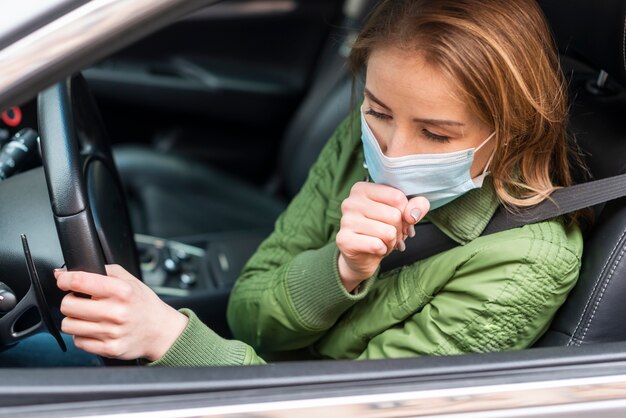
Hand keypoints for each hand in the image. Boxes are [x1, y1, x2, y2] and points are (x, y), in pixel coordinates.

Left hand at [54, 264, 187, 361]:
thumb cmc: (142, 303)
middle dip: (70, 301)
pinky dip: (83, 335)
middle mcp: (116, 312)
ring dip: (74, 320)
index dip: (65, 279)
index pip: (79, 281)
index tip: (64, 281)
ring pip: (68, 325)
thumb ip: (101, 271)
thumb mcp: (129, 280)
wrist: (160, 330)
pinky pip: (78, 341)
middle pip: (68, 305)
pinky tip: (96, 330)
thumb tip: (63, 273)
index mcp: (121, 291)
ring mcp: (112, 332)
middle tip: (81, 301)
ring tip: (88, 317)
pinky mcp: (108, 349)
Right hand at [336, 182, 428, 291]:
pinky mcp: (344, 240)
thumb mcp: (403, 213)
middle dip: (399, 230)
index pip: (398, 197)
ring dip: (391, 242)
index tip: (401, 220)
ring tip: (383, 241)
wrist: (362, 255)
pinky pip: (377, 245)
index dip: (407, 213)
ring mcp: (345, 221)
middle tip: (391, 234)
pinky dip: (382, 250)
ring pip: (388, 232)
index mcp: (362, 189)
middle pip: (394, 215)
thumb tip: (413, 214)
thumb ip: (416, 205)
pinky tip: (375, 249)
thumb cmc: (382, 229)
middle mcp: (350, 202)